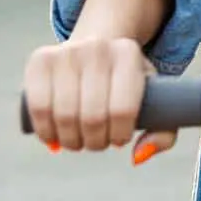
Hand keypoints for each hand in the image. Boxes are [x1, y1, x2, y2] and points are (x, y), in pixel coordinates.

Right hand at [22, 37, 176, 164]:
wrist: (96, 43)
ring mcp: (66, 51)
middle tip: (97, 142)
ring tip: (78, 140)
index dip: (119, 135)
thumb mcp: (155, 97)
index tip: (120, 138)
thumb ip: (162, 131)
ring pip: (64, 116)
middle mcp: (97, 47)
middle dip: (95, 142)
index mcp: (128, 53)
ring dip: (71, 141)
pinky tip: (55, 137)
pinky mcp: (40, 60)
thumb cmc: (126, 81)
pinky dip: (46, 132)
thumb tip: (138, 156)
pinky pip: (38, 108)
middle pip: (92, 117)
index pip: (122, 110)